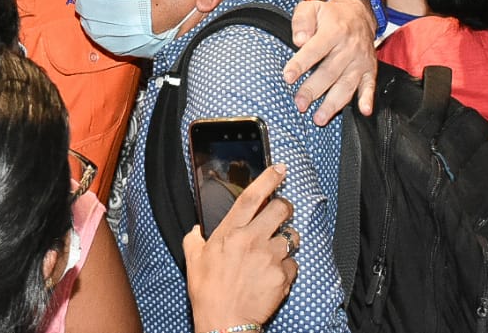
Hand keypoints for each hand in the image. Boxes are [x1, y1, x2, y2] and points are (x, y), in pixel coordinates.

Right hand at [185, 164, 296, 331]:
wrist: (225, 322)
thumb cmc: (208, 292)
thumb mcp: (194, 260)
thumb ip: (195, 239)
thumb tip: (196, 231)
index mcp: (230, 232)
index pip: (252, 197)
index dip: (268, 178)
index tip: (279, 169)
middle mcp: (252, 240)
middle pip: (280, 209)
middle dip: (284, 207)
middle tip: (281, 212)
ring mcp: (270, 258)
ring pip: (291, 236)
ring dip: (286, 239)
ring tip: (276, 250)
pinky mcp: (283, 276)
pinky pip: (293, 263)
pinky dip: (287, 267)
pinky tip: (274, 274)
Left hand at [284, 0, 376, 124]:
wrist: (359, 14)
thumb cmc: (329, 15)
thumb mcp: (312, 8)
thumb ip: (302, 20)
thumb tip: (299, 40)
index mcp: (334, 31)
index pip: (315, 50)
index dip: (301, 64)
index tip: (288, 77)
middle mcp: (349, 47)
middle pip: (329, 72)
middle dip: (313, 90)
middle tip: (299, 104)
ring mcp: (360, 60)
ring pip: (346, 84)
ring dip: (333, 103)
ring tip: (319, 118)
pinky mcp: (369, 69)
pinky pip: (370, 85)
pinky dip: (367, 99)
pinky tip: (364, 111)